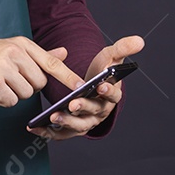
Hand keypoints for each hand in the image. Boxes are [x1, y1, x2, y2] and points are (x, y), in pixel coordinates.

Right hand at [0, 37, 80, 107]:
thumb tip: (64, 53)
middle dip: (28, 86)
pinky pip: (11, 101)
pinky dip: (3, 100)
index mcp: (21, 43)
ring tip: (0, 83)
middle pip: (39, 83)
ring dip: (15, 94)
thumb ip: (39, 55)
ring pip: (26, 94)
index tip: (81, 86)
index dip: (67, 75)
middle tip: (10, 79)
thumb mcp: (13, 50)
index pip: (50, 62)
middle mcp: (13, 51)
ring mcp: (2, 66)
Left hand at [28, 35, 144, 140]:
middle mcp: (101, 111)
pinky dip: (48, 132)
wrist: (91, 87)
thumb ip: (123, 49)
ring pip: (78, 125)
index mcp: (112, 95)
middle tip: (73, 103)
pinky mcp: (72, 129)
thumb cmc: (102, 72)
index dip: (108, 91)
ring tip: (53, 116)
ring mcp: (87, 121)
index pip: (114, 95)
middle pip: (93, 111)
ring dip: (66, 121)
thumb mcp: (111, 57)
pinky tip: (34, 127)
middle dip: (83, 107)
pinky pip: (61, 134)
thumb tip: (139, 40)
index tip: (101, 85)